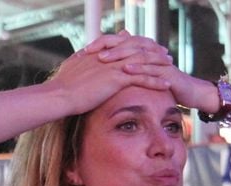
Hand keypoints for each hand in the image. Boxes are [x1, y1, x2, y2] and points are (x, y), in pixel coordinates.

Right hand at [48, 31, 173, 115]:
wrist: (60, 95)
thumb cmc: (61, 88)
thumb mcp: (71, 69)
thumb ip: (80, 61)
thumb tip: (80, 57)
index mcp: (98, 53)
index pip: (121, 46)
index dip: (135, 46)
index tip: (145, 48)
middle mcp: (109, 56)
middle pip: (135, 48)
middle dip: (151, 50)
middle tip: (164, 52)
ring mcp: (114, 66)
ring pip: (142, 61)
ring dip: (158, 63)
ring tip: (170, 65)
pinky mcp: (116, 79)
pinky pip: (141, 78)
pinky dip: (155, 80)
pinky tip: (166, 84)